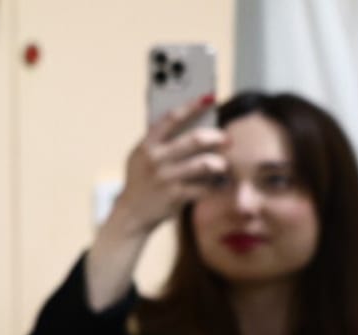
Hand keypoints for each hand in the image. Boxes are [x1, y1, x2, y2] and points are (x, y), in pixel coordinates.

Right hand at [108, 94, 227, 235]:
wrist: (130, 214)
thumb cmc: (141, 181)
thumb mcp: (140, 157)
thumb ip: (158, 139)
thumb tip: (192, 119)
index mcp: (147, 145)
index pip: (172, 118)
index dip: (192, 105)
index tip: (209, 97)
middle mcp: (155, 160)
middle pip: (196, 139)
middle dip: (217, 137)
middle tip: (227, 139)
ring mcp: (165, 178)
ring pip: (205, 164)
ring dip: (219, 163)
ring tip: (222, 165)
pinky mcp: (175, 197)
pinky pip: (205, 187)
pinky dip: (215, 185)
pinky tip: (216, 184)